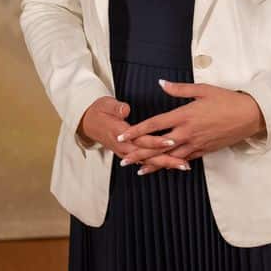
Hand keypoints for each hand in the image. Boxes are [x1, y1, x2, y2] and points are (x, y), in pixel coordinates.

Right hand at [77, 97, 191, 170]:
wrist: (87, 123)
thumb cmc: (99, 111)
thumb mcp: (105, 104)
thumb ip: (116, 107)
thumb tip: (125, 109)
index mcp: (119, 132)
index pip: (141, 139)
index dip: (156, 141)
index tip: (171, 140)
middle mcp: (123, 145)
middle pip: (147, 155)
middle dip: (166, 159)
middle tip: (184, 162)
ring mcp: (125, 151)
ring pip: (147, 160)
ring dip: (165, 164)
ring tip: (183, 166)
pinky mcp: (127, 153)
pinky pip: (144, 161)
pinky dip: (157, 164)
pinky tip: (170, 166)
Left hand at [116, 80, 264, 174]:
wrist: (250, 116)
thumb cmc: (226, 100)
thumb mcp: (202, 90)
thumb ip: (179, 89)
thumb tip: (161, 83)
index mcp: (184, 115)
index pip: (154, 125)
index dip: (136, 131)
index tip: (122, 135)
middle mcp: (187, 132)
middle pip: (158, 146)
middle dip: (138, 153)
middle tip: (122, 159)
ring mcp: (196, 144)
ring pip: (169, 157)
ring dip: (153, 164)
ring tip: (137, 169)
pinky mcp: (204, 151)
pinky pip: (184, 160)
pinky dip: (171, 165)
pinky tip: (163, 168)